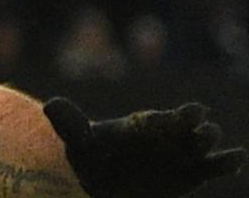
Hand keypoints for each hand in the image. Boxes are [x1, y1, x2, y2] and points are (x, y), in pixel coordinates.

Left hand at [44, 97, 246, 197]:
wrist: (98, 176)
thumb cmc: (92, 152)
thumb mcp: (78, 137)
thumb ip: (69, 121)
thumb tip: (50, 105)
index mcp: (153, 123)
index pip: (180, 114)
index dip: (186, 116)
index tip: (185, 119)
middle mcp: (174, 135)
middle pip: (202, 129)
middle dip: (203, 132)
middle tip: (198, 137)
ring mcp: (185, 154)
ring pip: (212, 145)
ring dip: (216, 148)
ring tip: (216, 157)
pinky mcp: (193, 175)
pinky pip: (219, 165)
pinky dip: (230, 161)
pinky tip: (234, 159)